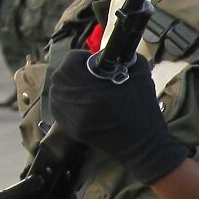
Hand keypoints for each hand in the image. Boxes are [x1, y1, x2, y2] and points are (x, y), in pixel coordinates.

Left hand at [47, 50, 189, 185]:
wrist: (143, 145)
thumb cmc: (143, 108)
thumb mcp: (139, 73)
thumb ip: (120, 57)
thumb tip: (106, 53)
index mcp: (91, 89)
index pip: (70, 61)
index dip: (80, 57)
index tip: (91, 61)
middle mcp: (76, 104)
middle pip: (59, 77)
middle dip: (71, 71)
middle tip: (86, 74)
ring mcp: (72, 119)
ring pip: (56, 93)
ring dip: (66, 86)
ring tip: (82, 88)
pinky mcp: (72, 130)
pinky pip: (58, 109)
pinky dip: (66, 102)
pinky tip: (80, 102)